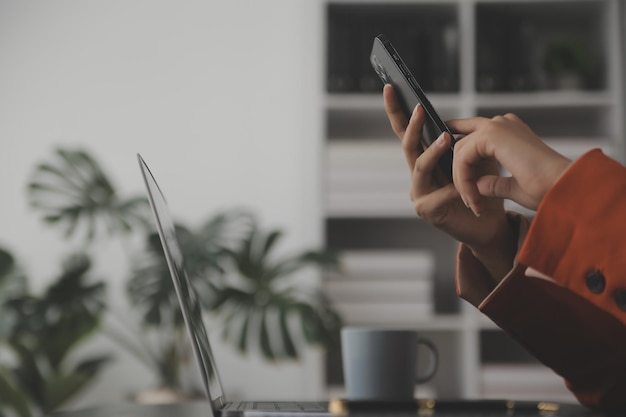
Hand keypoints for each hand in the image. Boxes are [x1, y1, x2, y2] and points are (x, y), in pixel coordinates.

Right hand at [383, 85, 515, 281]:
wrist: (491, 222)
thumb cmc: (484, 188)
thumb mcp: (477, 157)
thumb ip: (464, 141)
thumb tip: (456, 122)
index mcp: (428, 157)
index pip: (410, 130)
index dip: (400, 109)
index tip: (392, 86)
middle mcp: (418, 173)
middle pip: (405, 142)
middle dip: (406, 121)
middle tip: (411, 104)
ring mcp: (419, 190)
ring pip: (417, 163)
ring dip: (431, 149)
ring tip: (446, 138)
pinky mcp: (425, 207)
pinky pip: (432, 188)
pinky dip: (445, 178)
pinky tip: (456, 171)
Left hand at [448, 114, 571, 214]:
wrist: (563, 187)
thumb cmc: (548, 188)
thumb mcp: (513, 185)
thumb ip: (492, 182)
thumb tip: (476, 184)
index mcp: (511, 132)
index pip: (472, 137)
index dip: (459, 159)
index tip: (461, 186)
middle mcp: (503, 124)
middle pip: (463, 144)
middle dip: (460, 175)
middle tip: (469, 202)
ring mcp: (498, 126)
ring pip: (460, 152)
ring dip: (462, 181)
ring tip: (473, 204)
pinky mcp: (492, 134)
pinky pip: (463, 157)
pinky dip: (463, 179)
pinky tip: (473, 197)